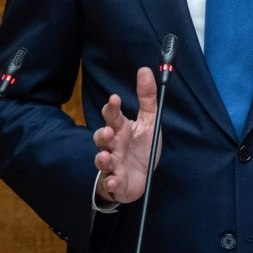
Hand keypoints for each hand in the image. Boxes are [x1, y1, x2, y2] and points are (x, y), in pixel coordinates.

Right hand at [93, 67, 160, 203]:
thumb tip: (144, 70)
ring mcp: (112, 164)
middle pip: (102, 137)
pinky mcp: (115, 181)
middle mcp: (113, 145)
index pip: (112, 116)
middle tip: (109, 131)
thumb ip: (146, 97)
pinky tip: (114, 181)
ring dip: (103, 158)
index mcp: (121, 129)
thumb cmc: (142, 147)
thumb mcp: (149, 121)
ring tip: (107, 156)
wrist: (141, 178)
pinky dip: (111, 182)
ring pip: (102, 160)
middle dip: (103, 134)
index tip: (115, 99)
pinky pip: (110, 182)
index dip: (112, 108)